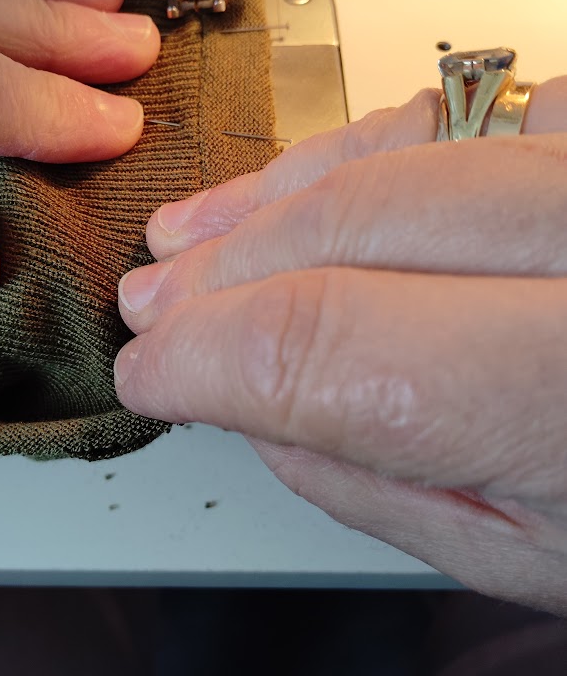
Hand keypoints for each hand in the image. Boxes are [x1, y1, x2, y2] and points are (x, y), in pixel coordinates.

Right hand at [115, 80, 566, 614]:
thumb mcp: (521, 557)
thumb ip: (372, 483)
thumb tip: (249, 405)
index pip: (330, 342)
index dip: (209, 355)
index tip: (155, 374)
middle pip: (356, 226)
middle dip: (226, 274)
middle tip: (157, 310)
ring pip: (395, 152)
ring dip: (268, 201)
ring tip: (190, 240)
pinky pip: (453, 118)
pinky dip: (349, 154)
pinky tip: (289, 185)